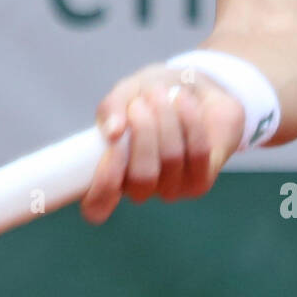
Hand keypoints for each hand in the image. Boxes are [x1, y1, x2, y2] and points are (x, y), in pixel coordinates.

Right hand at [80, 64, 245, 223]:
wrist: (190, 91)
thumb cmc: (149, 98)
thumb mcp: (125, 94)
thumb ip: (112, 108)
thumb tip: (112, 131)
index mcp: (110, 176)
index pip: (96, 205)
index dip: (103, 183)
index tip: (112, 143)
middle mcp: (138, 189)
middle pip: (140, 177)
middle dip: (143, 132)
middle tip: (140, 103)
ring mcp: (170, 189)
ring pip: (170, 159)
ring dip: (166, 119)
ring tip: (160, 94)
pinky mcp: (200, 182)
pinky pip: (197, 153)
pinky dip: (190, 121)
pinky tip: (183, 101)